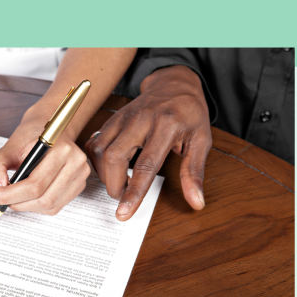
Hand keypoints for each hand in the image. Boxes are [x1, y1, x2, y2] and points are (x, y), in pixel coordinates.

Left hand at [0, 114, 90, 215]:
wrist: (49, 130)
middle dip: (17, 202)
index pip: (34, 184)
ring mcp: (80, 175)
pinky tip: (28, 196)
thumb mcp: (9, 146)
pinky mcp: (79, 185)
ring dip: (27, 206)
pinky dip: (37, 206)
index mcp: (61, 149)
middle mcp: (76, 163)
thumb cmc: (31, 136)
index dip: (9, 194)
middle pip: (43, 198)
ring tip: (13, 197)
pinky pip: (56, 206)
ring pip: (50, 206)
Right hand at [85, 65, 211, 220]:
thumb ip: (194, 173)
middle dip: (114, 185)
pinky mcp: (112, 119)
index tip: (124, 212)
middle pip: (114, 158)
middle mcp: (140, 120)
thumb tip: (196, 202)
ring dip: (105, 175)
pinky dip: (97, 161)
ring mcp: (122, 118)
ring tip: (119, 184)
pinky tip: (109, 169)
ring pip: (99, 150)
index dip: (134, 192)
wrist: (174, 83)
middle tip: (124, 198)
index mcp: (166, 126)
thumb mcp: (201, 140)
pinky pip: (94, 143)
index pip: (146, 165)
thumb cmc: (189, 113)